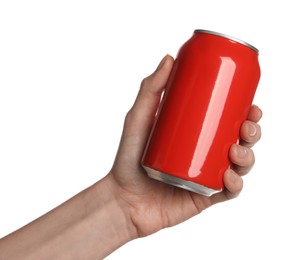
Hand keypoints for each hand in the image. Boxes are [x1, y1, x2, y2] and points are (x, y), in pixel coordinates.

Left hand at [109, 55, 261, 237]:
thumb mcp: (138, 118)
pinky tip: (229, 175)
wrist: (122, 198)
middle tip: (246, 126)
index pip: (227, 121)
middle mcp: (205, 153)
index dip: (246, 112)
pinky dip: (236, 184)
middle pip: (239, 141)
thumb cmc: (128, 158)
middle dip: (252, 132)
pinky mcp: (205, 196)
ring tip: (235, 150)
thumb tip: (169, 57)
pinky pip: (229, 191)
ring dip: (248, 156)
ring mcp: (206, 175)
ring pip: (240, 165)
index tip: (251, 104)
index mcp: (196, 134)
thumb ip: (150, 87)